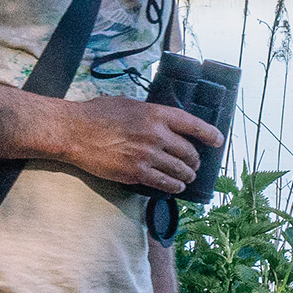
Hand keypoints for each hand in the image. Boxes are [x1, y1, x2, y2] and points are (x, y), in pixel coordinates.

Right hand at [53, 96, 223, 189]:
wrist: (73, 132)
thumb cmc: (96, 115)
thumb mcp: (129, 105)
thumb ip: (150, 114)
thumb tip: (164, 122)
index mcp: (156, 114)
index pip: (194, 124)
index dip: (210, 134)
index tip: (218, 141)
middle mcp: (156, 134)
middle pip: (189, 151)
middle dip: (196, 160)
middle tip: (196, 164)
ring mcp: (147, 155)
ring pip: (180, 170)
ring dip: (188, 175)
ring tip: (188, 177)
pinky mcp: (136, 172)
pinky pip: (164, 183)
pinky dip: (175, 187)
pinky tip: (177, 187)